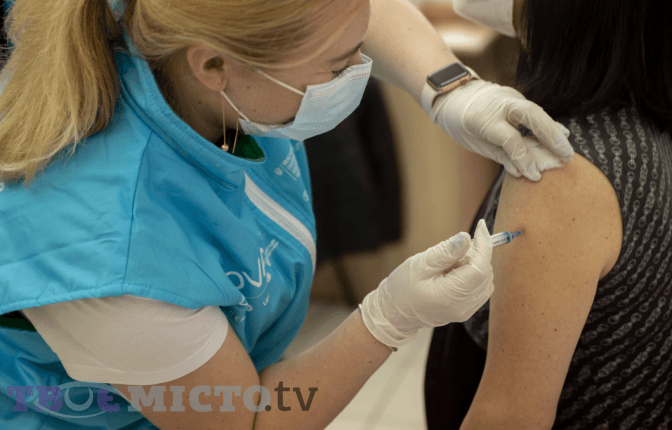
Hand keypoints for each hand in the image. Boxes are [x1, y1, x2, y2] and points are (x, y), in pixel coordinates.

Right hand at [360, 219, 493, 348]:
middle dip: (475, 254)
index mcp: (450, 295)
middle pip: (485, 273)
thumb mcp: (419, 265)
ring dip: (474, 264)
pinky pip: (481, 288)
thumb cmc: (402, 289)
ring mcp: (466, 311)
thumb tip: (466, 238)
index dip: (484, 245)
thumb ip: (445, 253)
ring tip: (449, 263)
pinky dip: (473, 274)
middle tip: (452, 249)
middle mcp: (463, 307)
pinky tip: (454, 272)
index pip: (479, 268)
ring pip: (486, 280)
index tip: (480, 226)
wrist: (394, 313)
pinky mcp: (466, 310)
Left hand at [429, 76, 572, 180]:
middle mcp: (500, 105)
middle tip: (566, 156)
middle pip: (530, 115)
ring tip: (567, 152)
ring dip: (554, 131)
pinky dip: (548, 124)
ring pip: (536, 112)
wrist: (456, 97)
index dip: (523, 157)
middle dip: (550, 136)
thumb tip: (524, 171)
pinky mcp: (517, 98)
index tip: (534, 174)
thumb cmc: (464, 125)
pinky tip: (562, 134)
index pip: (509, 138)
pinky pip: (535, 112)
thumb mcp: (477, 144)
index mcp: (483, 119)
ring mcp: (510, 98)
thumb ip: (501, 155)